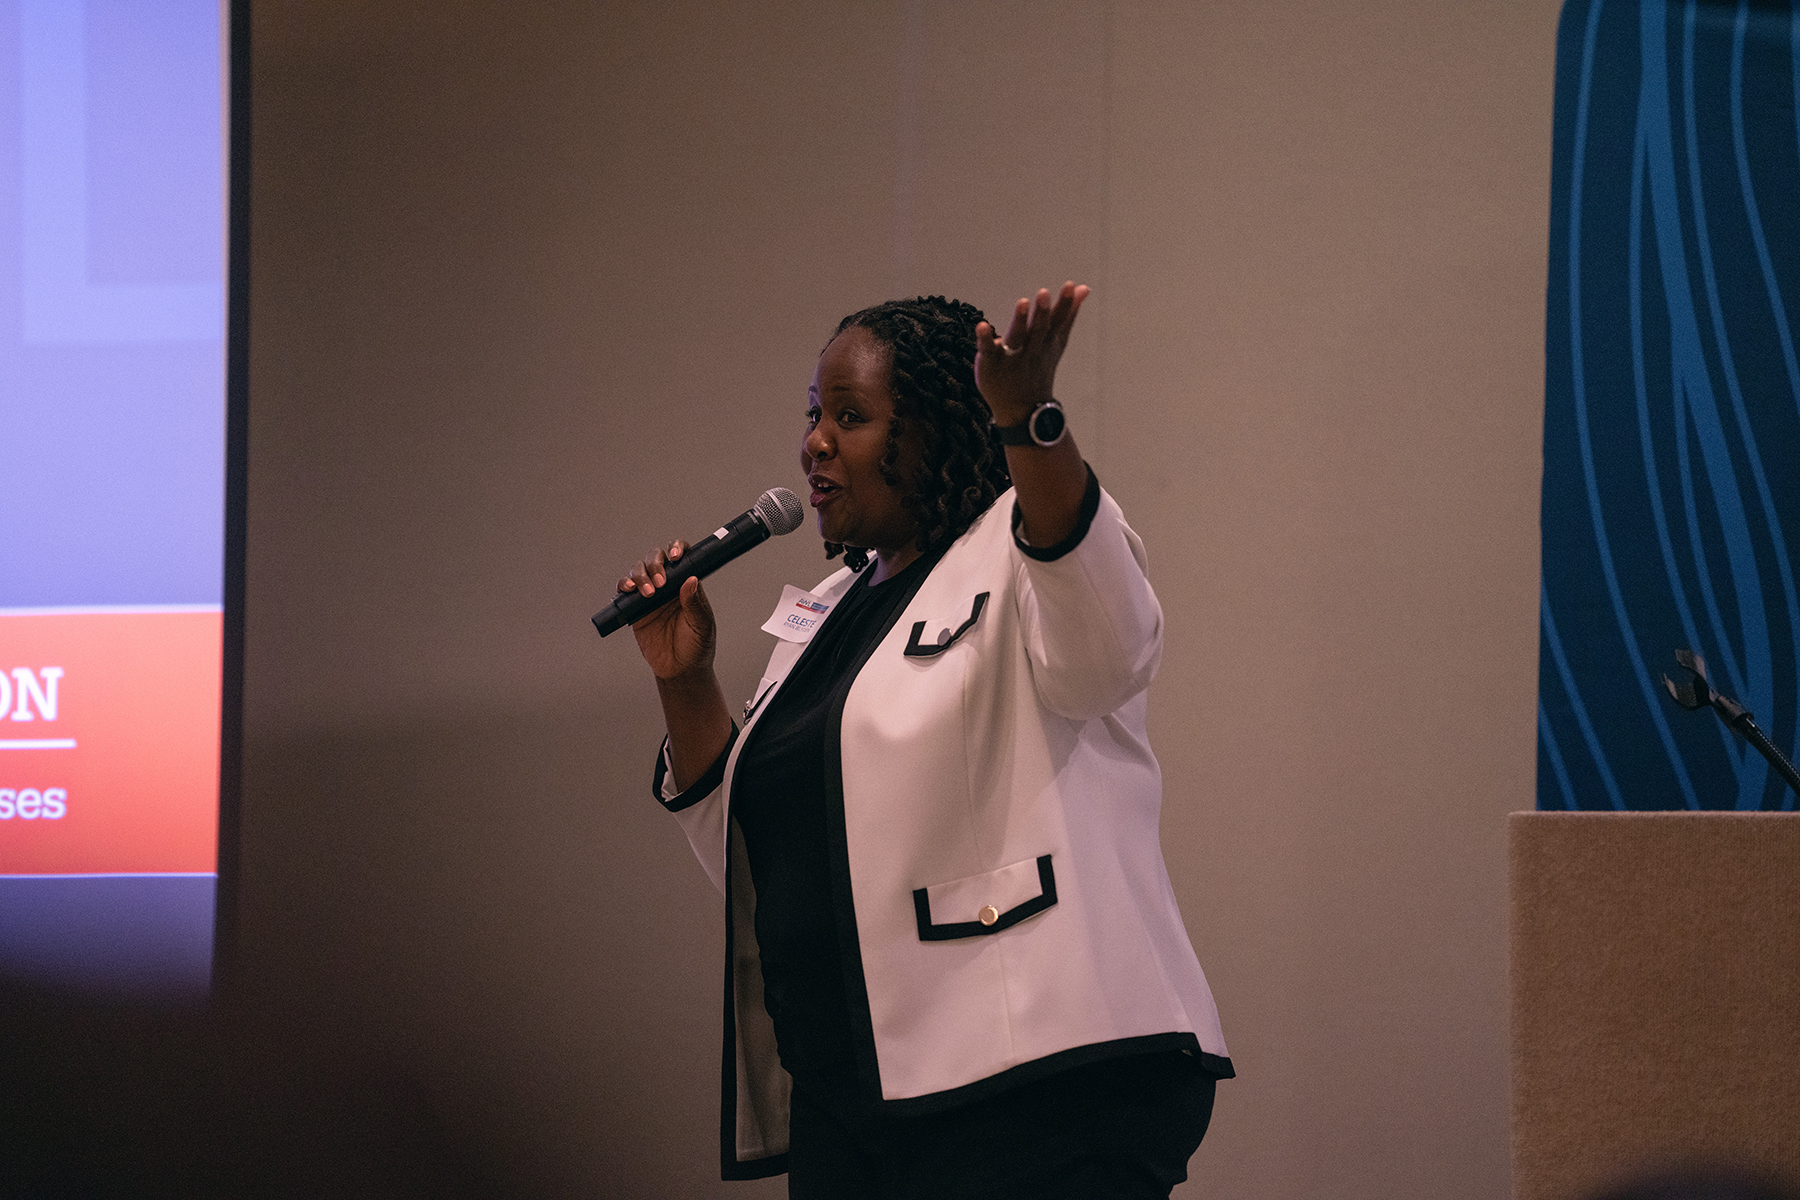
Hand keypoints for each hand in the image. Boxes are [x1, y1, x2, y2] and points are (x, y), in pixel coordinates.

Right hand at [618, 541, 716, 680]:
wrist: (680, 671)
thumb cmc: (697, 647)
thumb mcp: (702, 626)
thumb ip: (695, 604)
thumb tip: (691, 579)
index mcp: (686, 585)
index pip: (681, 557)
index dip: (677, 549)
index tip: (676, 556)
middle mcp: (667, 586)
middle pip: (656, 559)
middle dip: (655, 564)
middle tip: (659, 584)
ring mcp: (650, 596)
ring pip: (638, 571)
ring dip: (639, 576)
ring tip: (647, 593)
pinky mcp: (635, 609)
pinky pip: (624, 592)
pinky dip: (623, 586)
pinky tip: (628, 591)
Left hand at [975, 281, 1089, 426]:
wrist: (1023, 410)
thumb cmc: (1039, 368)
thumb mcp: (1057, 342)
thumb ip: (1068, 315)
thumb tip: (1085, 288)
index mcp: (1047, 342)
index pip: (1057, 321)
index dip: (1065, 304)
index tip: (1071, 286)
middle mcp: (1031, 349)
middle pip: (1038, 329)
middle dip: (1042, 312)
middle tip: (1044, 292)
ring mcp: (1011, 358)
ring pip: (1016, 338)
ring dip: (1019, 320)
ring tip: (1022, 302)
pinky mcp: (991, 363)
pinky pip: (987, 350)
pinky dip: (985, 339)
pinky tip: (982, 325)